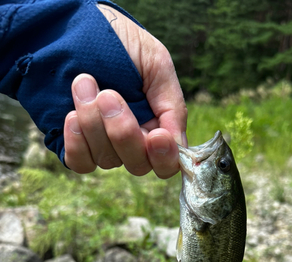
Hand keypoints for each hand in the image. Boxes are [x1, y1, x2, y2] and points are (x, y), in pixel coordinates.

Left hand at [63, 4, 187, 177]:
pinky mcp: (78, 145)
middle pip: (137, 164)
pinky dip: (77, 142)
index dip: (164, 156)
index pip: (167, 162)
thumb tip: (178, 145)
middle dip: (123, 133)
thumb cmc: (122, 42)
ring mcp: (104, 145)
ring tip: (84, 84)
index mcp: (158, 127)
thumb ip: (172, 106)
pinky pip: (81, 162)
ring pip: (107, 159)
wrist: (74, 27)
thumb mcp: (157, 64)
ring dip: (94, 123)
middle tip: (108, 95)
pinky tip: (72, 115)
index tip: (157, 136)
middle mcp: (133, 142)